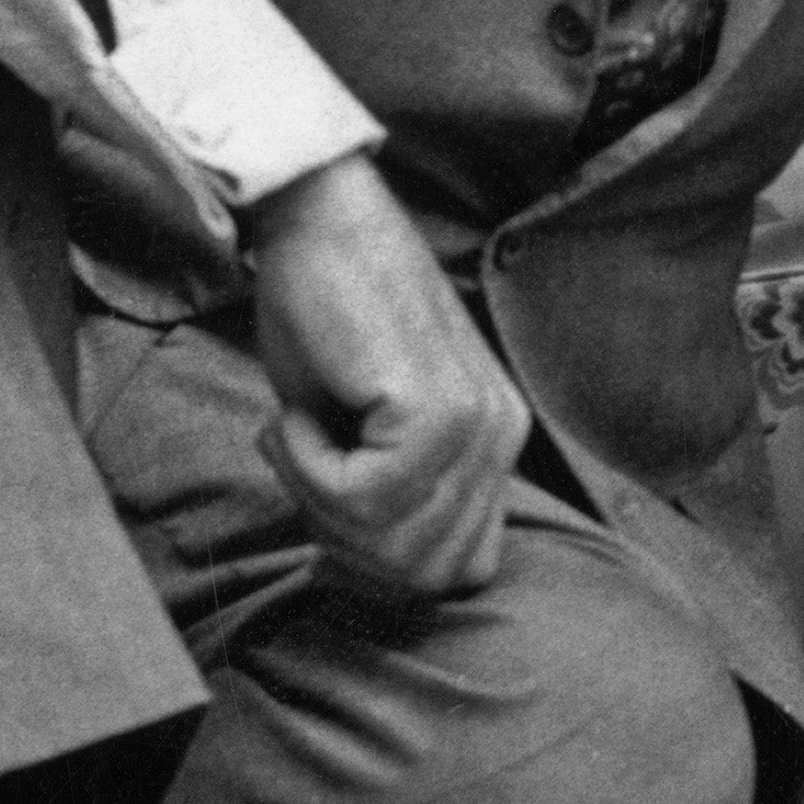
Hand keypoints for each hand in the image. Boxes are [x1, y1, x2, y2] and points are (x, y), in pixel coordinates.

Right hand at [245, 153, 533, 595]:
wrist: (315, 223)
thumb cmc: (324, 319)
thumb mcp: (364, 433)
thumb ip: (394, 502)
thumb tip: (368, 580)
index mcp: (497, 445)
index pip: (458, 572)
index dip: (377, 563)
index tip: (321, 505)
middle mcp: (503, 437)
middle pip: (423, 573)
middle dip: (341, 539)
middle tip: (304, 461)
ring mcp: (477, 424)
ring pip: (391, 542)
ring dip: (318, 500)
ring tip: (301, 430)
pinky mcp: (435, 408)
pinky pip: (364, 496)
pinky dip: (308, 467)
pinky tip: (302, 410)